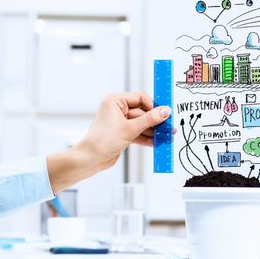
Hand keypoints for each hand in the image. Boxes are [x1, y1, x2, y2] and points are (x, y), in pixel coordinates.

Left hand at [46, 92, 171, 193]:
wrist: (90, 160)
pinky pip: (138, 132)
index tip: (164, 113)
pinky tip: (156, 142)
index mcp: (115, 101)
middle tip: (168, 127)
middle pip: (142, 112)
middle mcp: (117, 109)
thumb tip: (164, 111)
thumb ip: (149, 119)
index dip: (153, 106)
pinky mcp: (122, 133)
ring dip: (153, 131)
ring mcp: (120, 122)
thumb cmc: (102, 141)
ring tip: (166, 137)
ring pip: (141, 124)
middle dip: (155, 122)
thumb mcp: (130, 129)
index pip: (140, 98)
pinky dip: (146, 138)